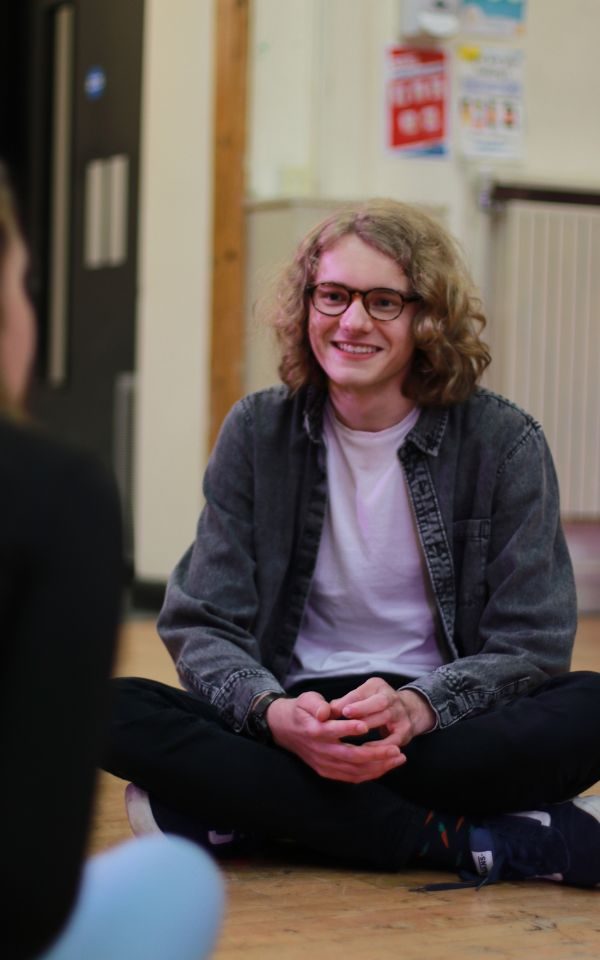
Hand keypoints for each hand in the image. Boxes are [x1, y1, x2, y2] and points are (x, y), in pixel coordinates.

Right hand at [266, 691, 405, 783]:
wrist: (285, 730)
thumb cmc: (301, 711)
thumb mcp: (305, 700)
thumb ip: (315, 704)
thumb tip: (324, 711)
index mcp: (314, 731)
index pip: (332, 731)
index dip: (348, 729)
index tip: (366, 725)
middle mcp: (320, 751)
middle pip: (350, 757)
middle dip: (376, 754)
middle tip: (396, 749)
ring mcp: (324, 764)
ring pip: (354, 770)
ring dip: (379, 766)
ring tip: (399, 757)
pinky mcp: (327, 772)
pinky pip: (352, 777)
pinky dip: (370, 774)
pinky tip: (386, 766)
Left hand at [329, 678, 435, 749]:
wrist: (408, 710)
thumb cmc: (373, 702)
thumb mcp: (361, 695)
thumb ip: (343, 703)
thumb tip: (324, 712)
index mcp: (377, 686)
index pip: (363, 693)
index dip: (352, 702)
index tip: (340, 710)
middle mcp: (391, 698)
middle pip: (379, 703)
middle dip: (363, 712)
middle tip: (346, 721)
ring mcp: (400, 715)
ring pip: (385, 720)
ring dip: (369, 728)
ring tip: (354, 741)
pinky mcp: (404, 732)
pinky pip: (393, 741)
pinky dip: (380, 748)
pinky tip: (366, 754)